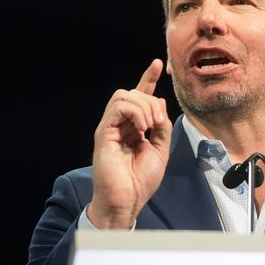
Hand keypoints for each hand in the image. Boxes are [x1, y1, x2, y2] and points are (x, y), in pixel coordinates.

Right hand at [88, 59, 171, 228]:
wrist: (128, 200)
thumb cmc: (141, 180)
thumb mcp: (161, 149)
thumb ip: (162, 126)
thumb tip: (159, 102)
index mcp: (134, 128)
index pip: (140, 97)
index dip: (147, 79)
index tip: (157, 64)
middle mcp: (121, 125)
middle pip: (134, 93)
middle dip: (151, 101)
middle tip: (158, 122)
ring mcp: (110, 127)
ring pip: (124, 95)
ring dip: (143, 106)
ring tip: (150, 126)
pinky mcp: (103, 132)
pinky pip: (118, 107)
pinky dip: (134, 112)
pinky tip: (141, 128)